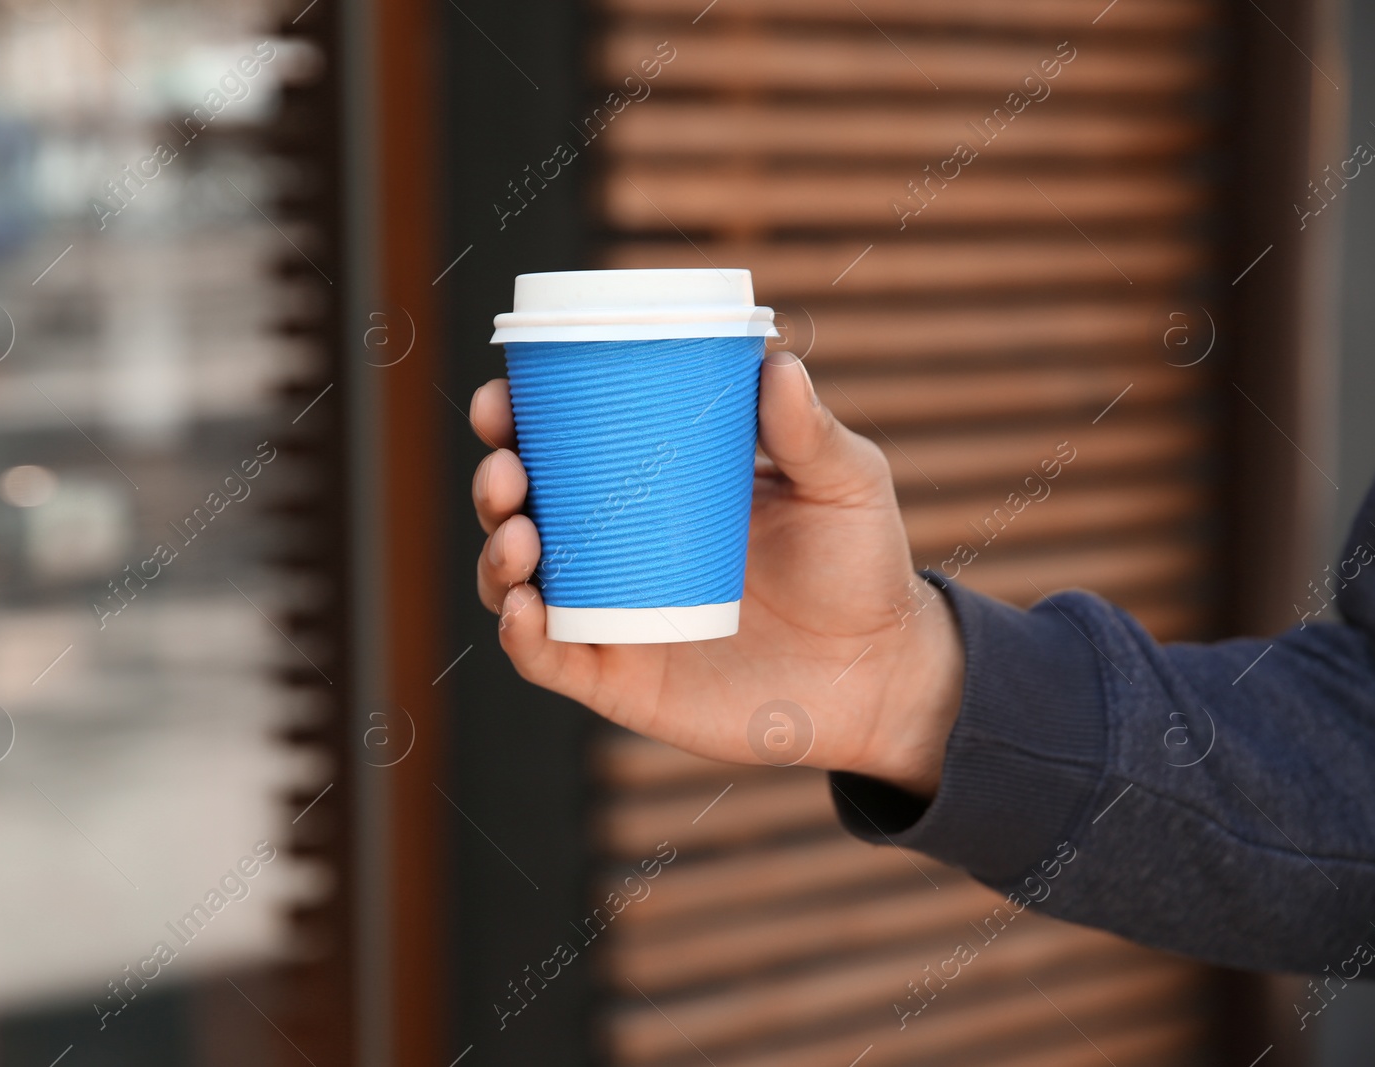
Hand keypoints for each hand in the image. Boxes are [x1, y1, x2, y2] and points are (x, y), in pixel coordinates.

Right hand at [470, 351, 963, 797]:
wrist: (880, 673)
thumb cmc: (858, 566)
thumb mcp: (842, 484)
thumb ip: (809, 431)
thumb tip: (776, 362)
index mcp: (650, 487)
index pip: (562, 444)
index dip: (515, 420)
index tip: (502, 397)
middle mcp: (614, 548)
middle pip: (521, 508)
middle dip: (494, 482)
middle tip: (508, 467)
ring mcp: (609, 615)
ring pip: (516, 583)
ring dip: (495, 555)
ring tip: (522, 535)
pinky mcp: (618, 680)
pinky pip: (548, 660)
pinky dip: (520, 637)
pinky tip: (523, 610)